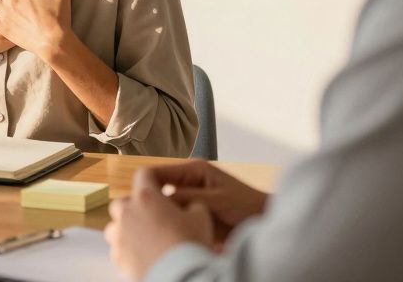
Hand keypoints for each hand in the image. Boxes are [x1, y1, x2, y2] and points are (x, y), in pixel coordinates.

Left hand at [105, 168, 213, 279]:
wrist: (180, 274)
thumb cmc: (190, 243)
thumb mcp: (200, 217)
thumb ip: (192, 205)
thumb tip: (189, 206)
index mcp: (146, 197)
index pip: (143, 174)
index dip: (153, 178)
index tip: (160, 186)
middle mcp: (128, 213)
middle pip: (122, 202)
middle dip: (134, 207)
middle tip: (153, 217)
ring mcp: (120, 236)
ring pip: (114, 227)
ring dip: (126, 229)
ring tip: (145, 238)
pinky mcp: (120, 257)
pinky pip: (117, 249)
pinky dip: (126, 250)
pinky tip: (142, 255)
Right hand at [138, 161, 268, 243]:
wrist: (265, 221)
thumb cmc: (247, 205)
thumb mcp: (215, 199)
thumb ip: (188, 196)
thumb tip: (160, 199)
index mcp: (193, 170)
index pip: (158, 172)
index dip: (145, 184)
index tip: (136, 201)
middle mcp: (188, 182)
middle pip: (158, 189)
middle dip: (152, 203)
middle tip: (147, 217)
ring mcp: (190, 199)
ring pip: (165, 206)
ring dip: (162, 216)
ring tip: (159, 226)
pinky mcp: (193, 214)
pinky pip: (175, 218)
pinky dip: (171, 224)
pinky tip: (170, 232)